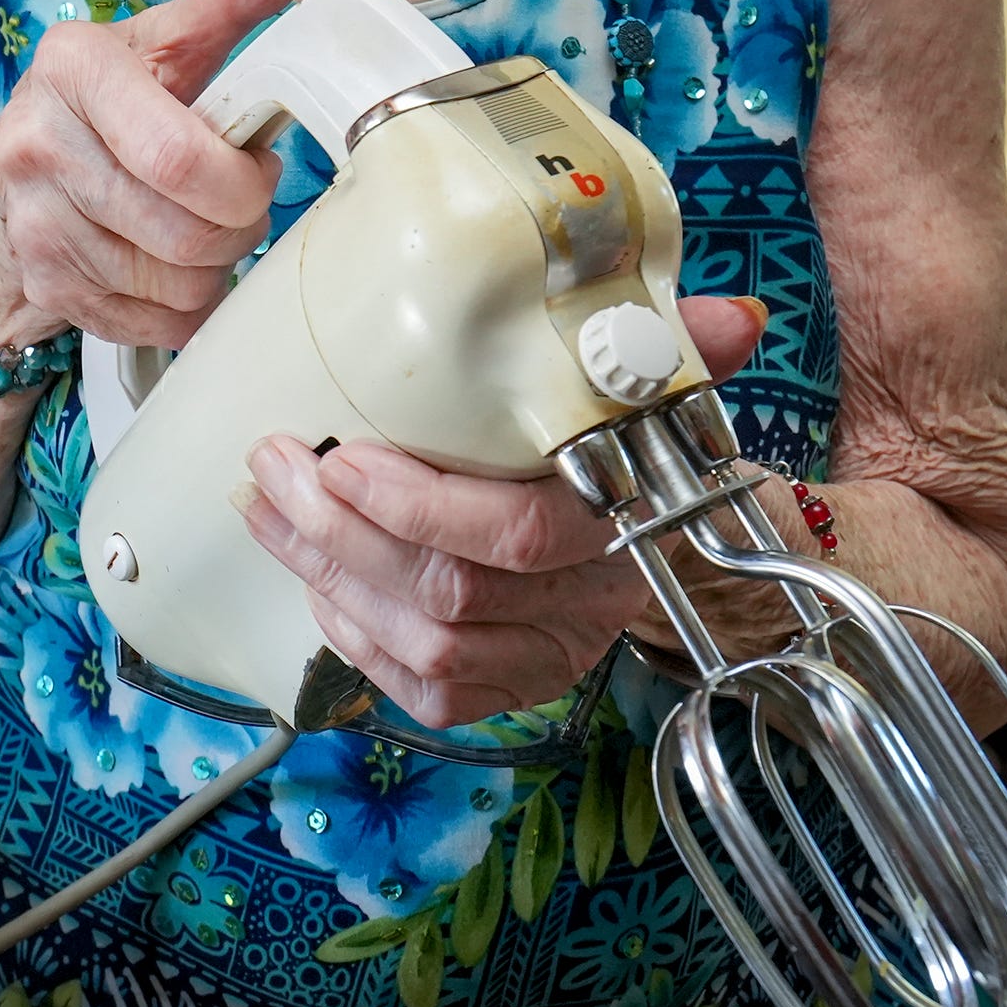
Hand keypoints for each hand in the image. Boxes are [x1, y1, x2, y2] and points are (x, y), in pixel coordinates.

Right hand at [0, 0, 320, 355]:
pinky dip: (184, 307)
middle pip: (186, 232)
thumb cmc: (108, 103)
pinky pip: (153, 325)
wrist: (15, 173)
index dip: (242, 181)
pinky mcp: (43, 284)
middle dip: (239, 227)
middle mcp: (36, 144)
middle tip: (239, 201)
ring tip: (203, 228)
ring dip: (215, 268)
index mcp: (73, 69)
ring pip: (175, 285)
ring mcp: (33, 224)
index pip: (178, 158)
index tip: (259, 166)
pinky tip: (173, 266)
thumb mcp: (165, 44)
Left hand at [240, 295, 769, 724]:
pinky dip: (357, 639)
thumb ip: (662, 346)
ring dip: (329, 575)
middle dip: (341, 531)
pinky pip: (426, 691)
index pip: (516, 534)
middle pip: (449, 591)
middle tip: (275, 468)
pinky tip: (319, 580)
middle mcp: (590, 605)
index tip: (341, 455)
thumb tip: (737, 316)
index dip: (418, 505)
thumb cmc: (626, 448)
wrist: (665, 531)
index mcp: (623, 525)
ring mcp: (551, 657)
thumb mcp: (642, 387)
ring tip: (269, 511)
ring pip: (424, 642)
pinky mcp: (514, 690)